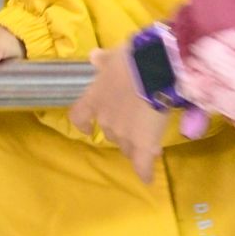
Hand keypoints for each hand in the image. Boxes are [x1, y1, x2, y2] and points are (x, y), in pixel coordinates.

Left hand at [70, 44, 171, 179]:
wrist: (155, 67)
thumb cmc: (134, 57)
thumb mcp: (116, 55)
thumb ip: (104, 60)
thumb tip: (94, 57)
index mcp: (95, 98)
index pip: (79, 116)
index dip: (84, 124)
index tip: (88, 128)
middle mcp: (106, 119)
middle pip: (110, 133)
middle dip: (121, 130)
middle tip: (136, 123)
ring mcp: (124, 134)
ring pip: (126, 146)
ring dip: (134, 143)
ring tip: (149, 139)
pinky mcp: (144, 144)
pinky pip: (142, 164)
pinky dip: (144, 172)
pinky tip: (147, 179)